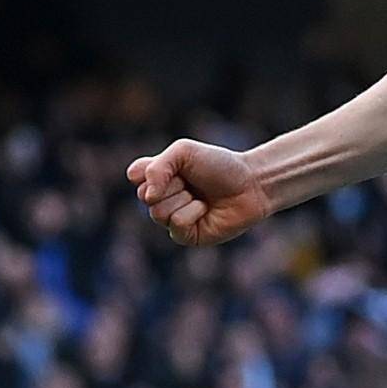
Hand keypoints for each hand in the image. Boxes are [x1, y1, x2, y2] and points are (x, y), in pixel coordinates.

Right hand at [126, 139, 273, 246]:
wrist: (251, 184)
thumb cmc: (220, 166)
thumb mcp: (184, 152)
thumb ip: (157, 167)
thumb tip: (147, 196)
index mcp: (158, 177)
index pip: (135, 175)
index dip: (155, 169)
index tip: (178, 163)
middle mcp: (161, 199)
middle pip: (144, 195)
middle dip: (173, 184)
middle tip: (195, 181)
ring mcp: (171, 219)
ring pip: (158, 213)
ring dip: (184, 199)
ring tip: (202, 196)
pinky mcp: (186, 236)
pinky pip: (176, 225)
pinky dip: (192, 213)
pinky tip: (206, 209)